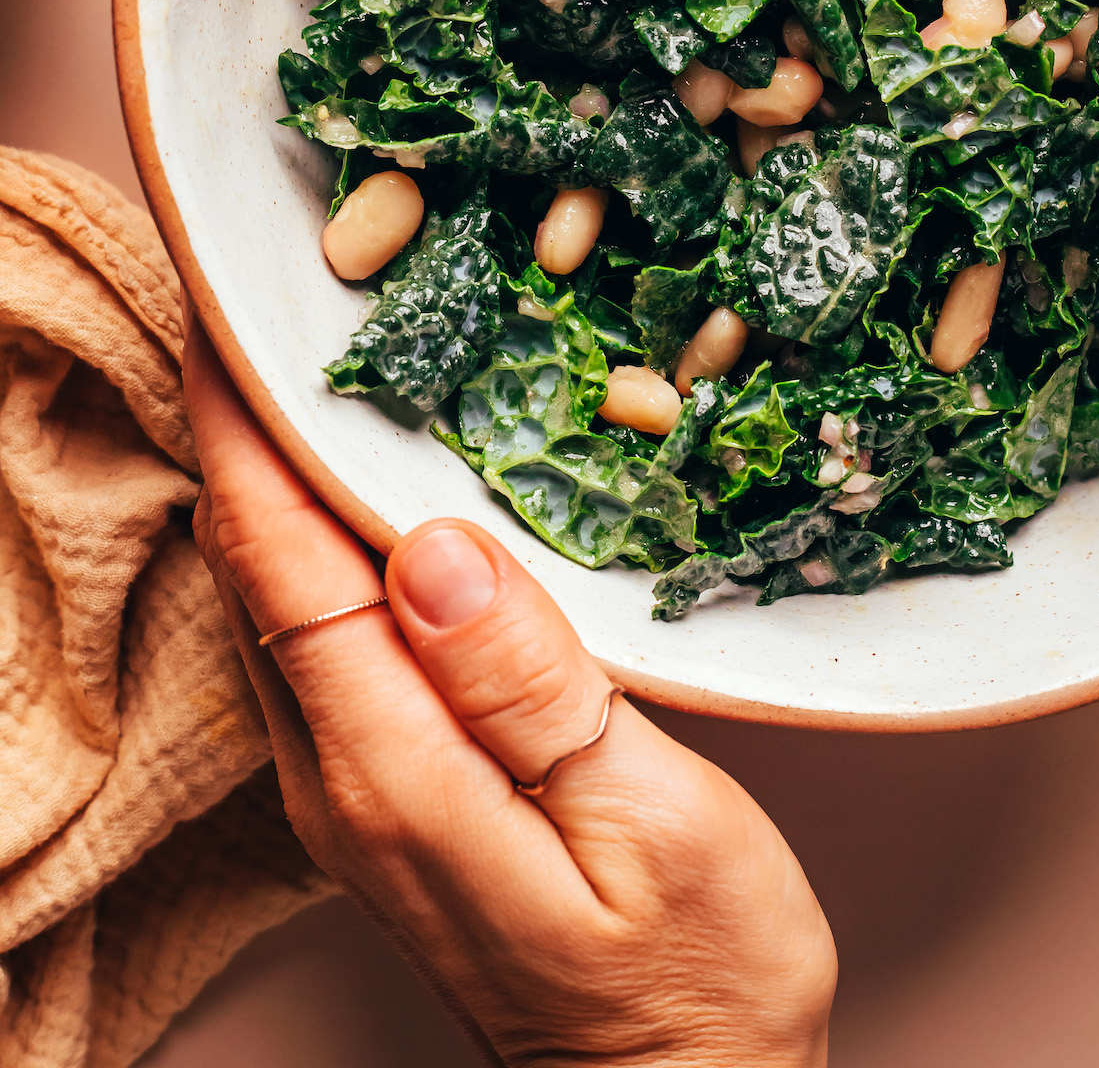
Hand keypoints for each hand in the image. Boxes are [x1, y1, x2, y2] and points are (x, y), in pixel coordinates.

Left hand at [185, 326, 834, 1066]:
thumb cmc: (698, 980)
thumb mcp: (650, 824)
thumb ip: (532, 688)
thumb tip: (428, 547)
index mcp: (396, 770)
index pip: (282, 565)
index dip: (243, 429)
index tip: (226, 310)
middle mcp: (344, 778)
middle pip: (258, 569)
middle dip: (245, 426)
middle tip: (264, 294)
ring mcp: (355, 792)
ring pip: (280, 599)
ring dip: (275, 477)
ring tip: (300, 360)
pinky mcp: (388, 794)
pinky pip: (320, 636)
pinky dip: (317, 542)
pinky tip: (360, 494)